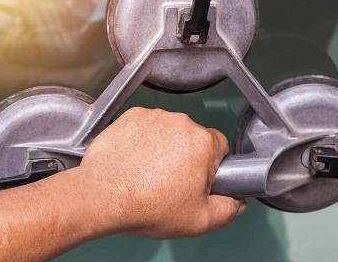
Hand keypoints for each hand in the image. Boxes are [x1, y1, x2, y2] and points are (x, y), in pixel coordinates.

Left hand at [77, 107, 245, 238]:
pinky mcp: (131, 116)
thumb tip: (235, 201)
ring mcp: (154, 116)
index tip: (197, 180)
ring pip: (170, 131)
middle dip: (187, 158)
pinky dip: (143, 140)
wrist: (102, 196)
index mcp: (203, 143)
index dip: (211, 167)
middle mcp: (180, 122)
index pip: (221, 147)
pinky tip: (135, 161)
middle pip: (194, 138)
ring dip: (164, 147)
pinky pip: (146, 127)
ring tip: (149, 173)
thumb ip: (228, 209)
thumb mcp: (199, 220)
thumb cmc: (145, 204)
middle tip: (171, 182)